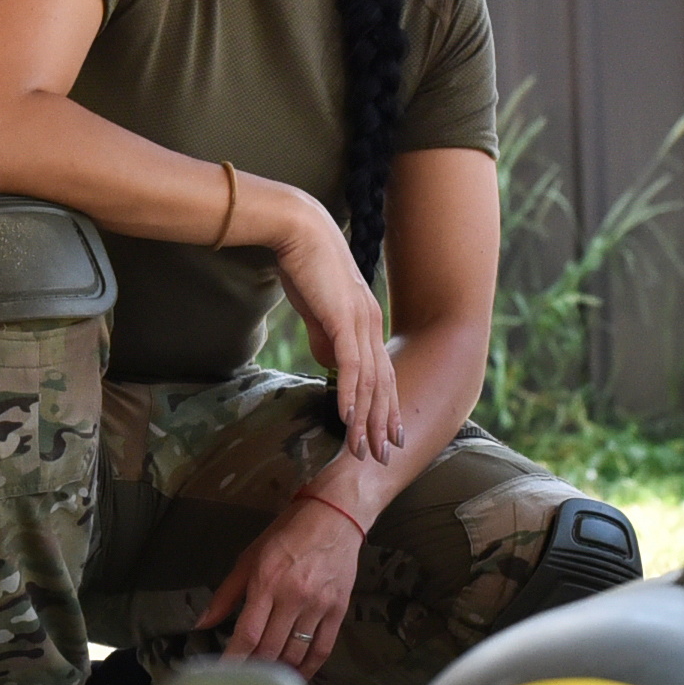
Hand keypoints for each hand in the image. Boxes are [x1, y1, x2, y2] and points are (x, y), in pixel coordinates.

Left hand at [208, 491, 365, 673]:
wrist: (335, 516)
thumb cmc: (287, 534)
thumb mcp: (250, 558)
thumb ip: (226, 593)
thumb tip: (203, 623)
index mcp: (267, 582)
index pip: (247, 633)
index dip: (234, 659)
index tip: (224, 675)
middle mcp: (293, 597)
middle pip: (270, 648)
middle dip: (254, 669)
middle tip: (244, 679)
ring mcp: (318, 606)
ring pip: (295, 653)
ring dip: (279, 671)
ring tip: (267, 679)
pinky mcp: (338, 610)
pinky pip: (322, 649)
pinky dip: (308, 668)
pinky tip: (296, 676)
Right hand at [267, 195, 405, 461]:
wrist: (296, 229)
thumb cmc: (303, 264)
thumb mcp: (318, 308)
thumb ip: (327, 336)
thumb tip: (330, 363)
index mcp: (367, 321)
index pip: (383, 372)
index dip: (386, 406)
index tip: (387, 434)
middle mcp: (371, 324)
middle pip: (384, 383)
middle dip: (383, 423)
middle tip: (382, 456)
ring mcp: (360, 321)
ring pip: (370, 381)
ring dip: (367, 419)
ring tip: (362, 449)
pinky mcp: (343, 319)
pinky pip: (351, 366)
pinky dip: (352, 395)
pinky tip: (348, 419)